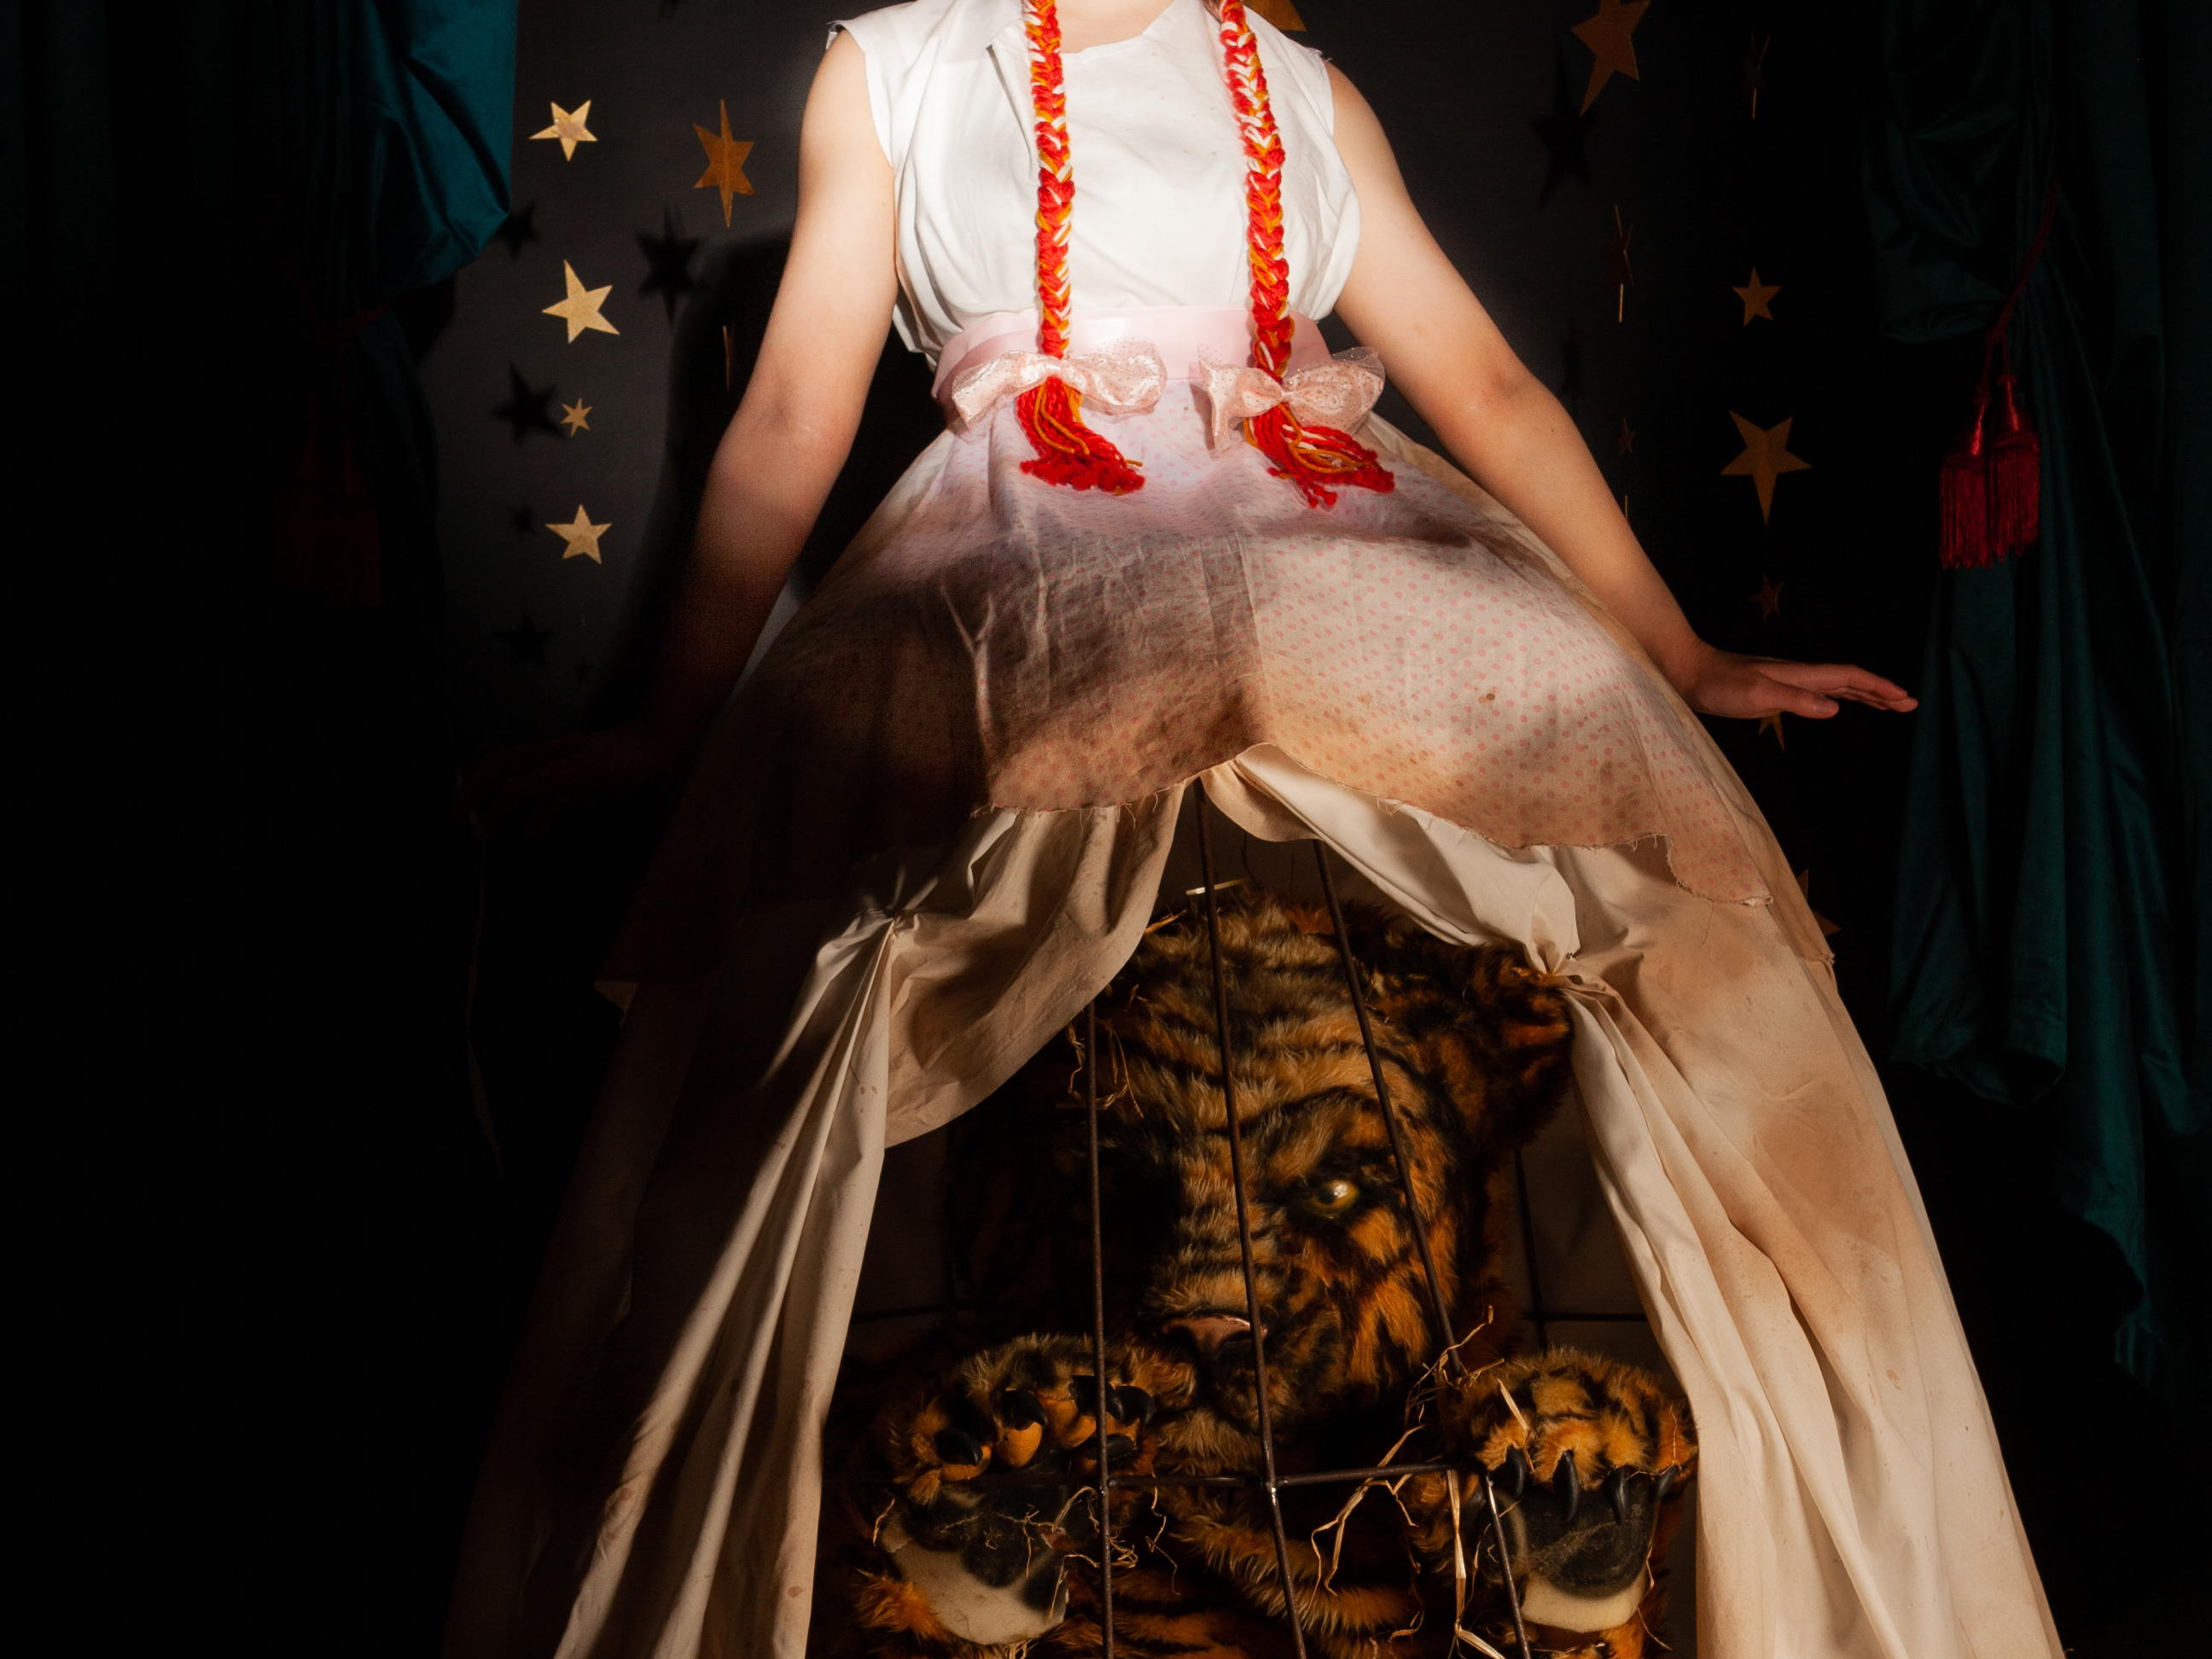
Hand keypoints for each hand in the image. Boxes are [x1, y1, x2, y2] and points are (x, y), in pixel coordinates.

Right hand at [454, 719, 693, 836]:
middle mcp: (550, 762)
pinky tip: (532, 831)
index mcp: (544, 756)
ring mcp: (567, 772)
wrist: (662, 746)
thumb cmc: (625, 757)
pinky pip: (553, 799)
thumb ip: (547, 779)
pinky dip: (539, 814)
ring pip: (527, 792)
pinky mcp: (585, 781)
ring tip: (486, 835)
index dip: (473, 786)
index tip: (455, 811)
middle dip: (482, 801)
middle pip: (507, 779)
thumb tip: (507, 789)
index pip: (498, 767)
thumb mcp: (586, 769)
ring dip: (505, 811)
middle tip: (464, 827)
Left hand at [1667, 641, 1917, 720]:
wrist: (1689, 674)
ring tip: (1887, 706)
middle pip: (1849, 681)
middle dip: (1880, 692)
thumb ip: (1796, 700)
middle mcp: (1800, 676)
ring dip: (1863, 696)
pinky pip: (1818, 694)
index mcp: (1801, 674)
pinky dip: (1838, 699)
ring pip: (1836, 687)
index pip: (1850, 677)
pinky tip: (1839, 706)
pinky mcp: (1776, 692)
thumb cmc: (1719, 686)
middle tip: (1909, 705)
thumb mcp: (1757, 695)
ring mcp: (1788, 682)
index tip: (1905, 699)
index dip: (1879, 687)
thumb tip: (1836, 708)